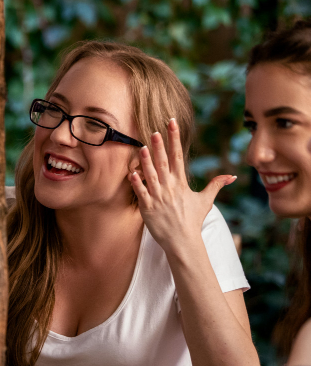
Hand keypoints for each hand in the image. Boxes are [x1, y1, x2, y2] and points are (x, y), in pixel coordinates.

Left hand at [128, 118, 235, 252]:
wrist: (183, 241)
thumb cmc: (192, 220)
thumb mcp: (206, 201)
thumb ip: (216, 185)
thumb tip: (232, 176)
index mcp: (181, 183)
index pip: (178, 155)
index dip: (174, 138)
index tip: (171, 123)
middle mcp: (169, 187)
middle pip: (163, 162)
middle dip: (159, 146)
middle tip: (154, 131)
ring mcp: (158, 197)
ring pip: (151, 175)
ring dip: (146, 161)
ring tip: (141, 147)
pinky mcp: (148, 207)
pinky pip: (141, 192)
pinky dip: (136, 183)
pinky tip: (132, 172)